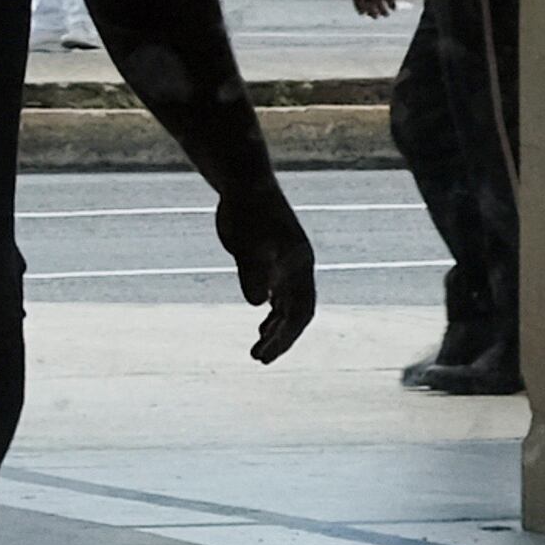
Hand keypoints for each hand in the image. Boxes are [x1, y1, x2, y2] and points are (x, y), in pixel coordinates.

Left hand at [218, 177, 318, 361]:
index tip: (267, 352)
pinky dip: (270, 311)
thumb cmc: (249, 212)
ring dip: (275, 328)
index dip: (287, 335)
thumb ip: (253, 272)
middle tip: (258, 358)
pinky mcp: (269, 260)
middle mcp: (296, 268)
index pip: (300, 310)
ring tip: (258, 349)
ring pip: (286, 305)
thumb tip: (257, 304)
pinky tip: (261, 321)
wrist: (244, 186)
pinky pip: (276, 294)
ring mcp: (284, 265)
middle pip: (295, 313)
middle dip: (280, 338)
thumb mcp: (248, 244)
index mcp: (300, 266)